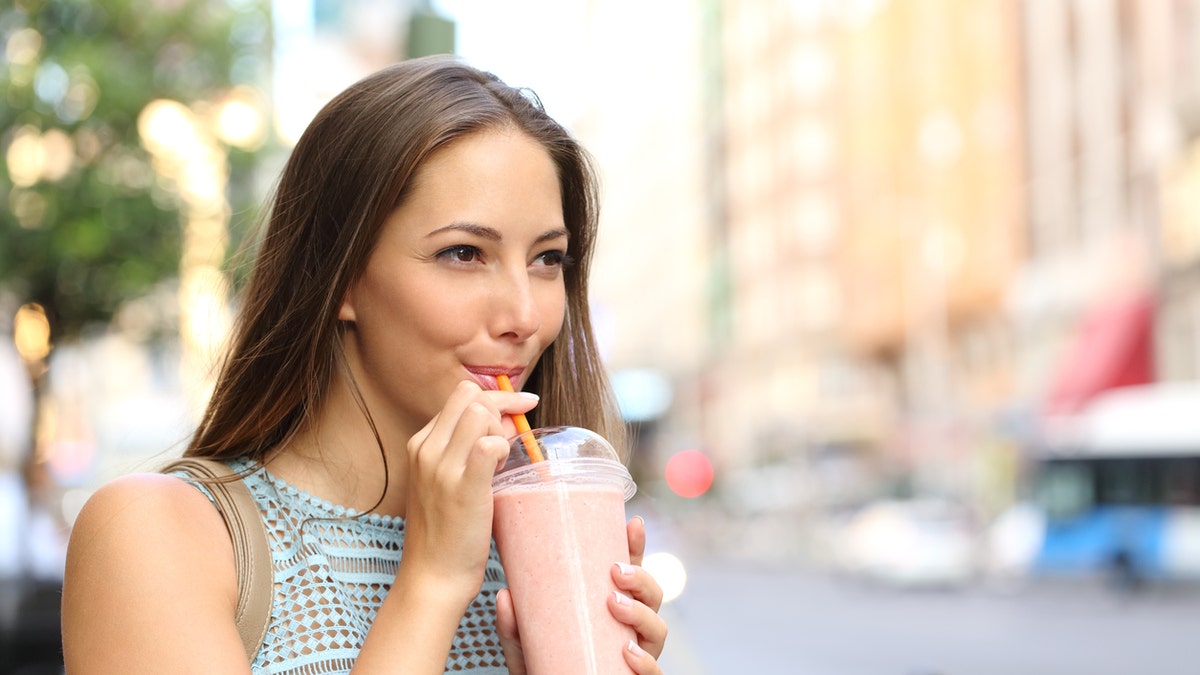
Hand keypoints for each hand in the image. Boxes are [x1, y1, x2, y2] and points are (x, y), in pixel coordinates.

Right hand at [399, 381, 536, 601]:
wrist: (432, 577)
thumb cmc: (446, 532)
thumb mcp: (445, 481)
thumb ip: (465, 449)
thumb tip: (504, 422)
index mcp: (420, 444)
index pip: (460, 395)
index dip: (494, 398)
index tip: (517, 408)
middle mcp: (426, 450)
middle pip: (470, 394)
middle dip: (501, 406)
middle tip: (511, 437)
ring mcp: (442, 468)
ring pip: (480, 412)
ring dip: (501, 430)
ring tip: (501, 462)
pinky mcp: (463, 488)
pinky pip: (490, 445)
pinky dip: (503, 449)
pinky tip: (502, 471)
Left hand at [495, 516, 668, 673]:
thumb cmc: (543, 665)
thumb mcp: (524, 641)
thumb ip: (514, 623)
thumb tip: (505, 596)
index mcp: (611, 607)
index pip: (631, 572)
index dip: (636, 546)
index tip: (633, 523)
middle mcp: (629, 628)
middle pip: (652, 595)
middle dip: (641, 577)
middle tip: (615, 570)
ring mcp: (637, 654)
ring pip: (658, 629)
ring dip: (641, 613)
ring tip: (614, 603)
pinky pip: (654, 672)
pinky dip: (646, 662)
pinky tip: (628, 652)